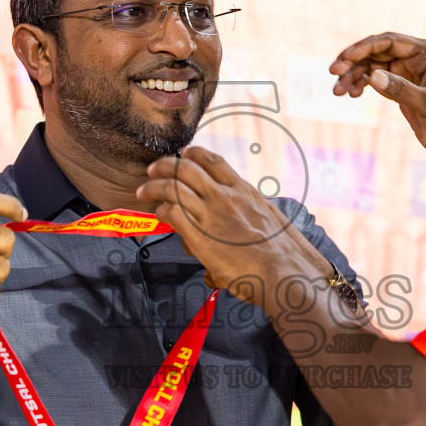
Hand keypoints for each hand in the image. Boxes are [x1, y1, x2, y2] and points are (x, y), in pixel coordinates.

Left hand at [137, 147, 325, 299]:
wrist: (281, 271)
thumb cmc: (281, 252)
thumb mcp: (270, 219)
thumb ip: (252, 212)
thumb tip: (246, 218)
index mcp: (243, 191)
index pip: (213, 160)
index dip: (193, 154)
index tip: (184, 154)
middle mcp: (225, 196)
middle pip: (187, 168)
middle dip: (166, 165)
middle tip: (154, 168)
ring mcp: (211, 214)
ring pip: (173, 188)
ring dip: (154, 186)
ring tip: (144, 190)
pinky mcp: (200, 236)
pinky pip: (173, 214)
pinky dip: (162, 210)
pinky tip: (160, 215)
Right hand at [330, 32, 425, 160]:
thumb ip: (402, 91)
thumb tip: (372, 76)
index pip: (389, 41)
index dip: (363, 48)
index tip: (344, 60)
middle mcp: (415, 57)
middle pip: (375, 51)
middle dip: (353, 62)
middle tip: (334, 75)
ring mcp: (407, 72)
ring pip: (371, 66)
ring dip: (353, 75)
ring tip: (339, 91)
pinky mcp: (401, 87)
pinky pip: (374, 80)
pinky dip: (361, 85)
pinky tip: (352, 94)